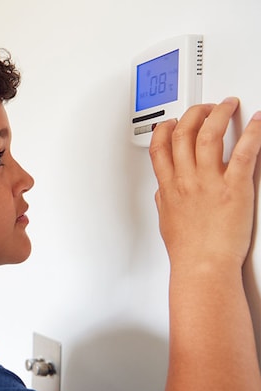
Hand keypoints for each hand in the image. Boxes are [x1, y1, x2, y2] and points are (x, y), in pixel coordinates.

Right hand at [149, 99, 260, 268]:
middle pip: (183, 133)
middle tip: (206, 108)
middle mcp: (186, 180)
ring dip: (219, 114)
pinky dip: (253, 132)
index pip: (159, 146)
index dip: (165, 127)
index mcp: (168, 187)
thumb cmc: (188, 250)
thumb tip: (163, 192)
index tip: (173, 121)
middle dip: (194, 113)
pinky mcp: (234, 187)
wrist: (203, 266)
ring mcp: (209, 182)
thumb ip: (164, 200)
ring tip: (229, 105)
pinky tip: (258, 122)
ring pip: (209, 134)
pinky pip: (244, 152)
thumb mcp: (167, 221)